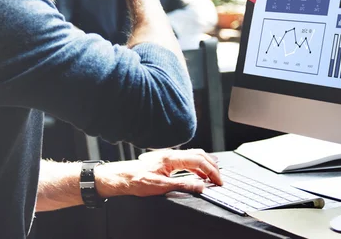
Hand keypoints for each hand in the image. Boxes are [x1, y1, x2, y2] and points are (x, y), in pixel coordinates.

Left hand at [95, 149, 221, 197]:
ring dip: (206, 164)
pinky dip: (197, 165)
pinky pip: (187, 159)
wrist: (122, 177)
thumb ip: (183, 185)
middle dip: (212, 166)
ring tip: (213, 176)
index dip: (211, 171)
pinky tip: (199, 174)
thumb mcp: (161, 187)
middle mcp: (172, 154)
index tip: (218, 181)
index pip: (199, 161)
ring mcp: (169, 156)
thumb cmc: (136, 180)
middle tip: (219, 179)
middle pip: (199, 154)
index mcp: (171, 158)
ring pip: (194, 155)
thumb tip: (200, 186)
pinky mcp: (167, 160)